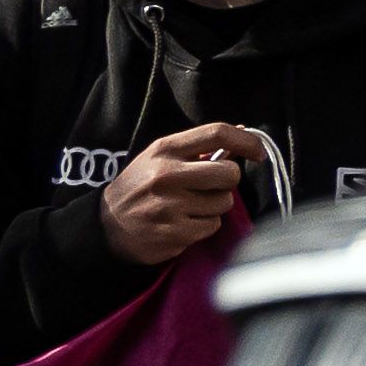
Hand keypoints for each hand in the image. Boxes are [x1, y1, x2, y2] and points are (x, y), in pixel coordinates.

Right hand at [99, 122, 268, 267]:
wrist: (107, 225)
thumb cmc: (141, 187)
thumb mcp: (161, 159)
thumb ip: (198, 149)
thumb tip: (242, 132)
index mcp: (165, 149)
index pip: (216, 132)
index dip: (246, 140)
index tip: (258, 152)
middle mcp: (167, 175)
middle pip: (229, 173)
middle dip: (227, 181)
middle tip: (211, 187)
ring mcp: (170, 205)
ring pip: (224, 202)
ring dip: (215, 206)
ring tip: (190, 206)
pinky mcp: (175, 233)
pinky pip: (213, 226)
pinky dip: (204, 225)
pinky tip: (184, 222)